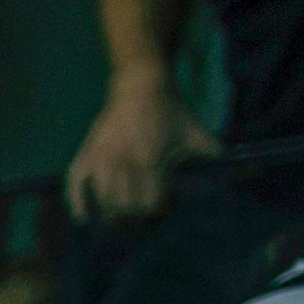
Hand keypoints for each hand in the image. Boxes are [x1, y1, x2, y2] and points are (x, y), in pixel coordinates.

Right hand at [65, 76, 216, 222]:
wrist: (142, 85)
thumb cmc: (170, 108)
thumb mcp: (195, 130)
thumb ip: (212, 151)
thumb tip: (227, 165)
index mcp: (151, 160)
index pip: (151, 204)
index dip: (157, 212)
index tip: (161, 211)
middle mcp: (124, 163)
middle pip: (126, 208)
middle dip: (135, 217)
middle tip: (140, 216)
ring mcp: (103, 159)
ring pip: (104, 201)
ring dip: (112, 214)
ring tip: (120, 217)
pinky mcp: (88, 153)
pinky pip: (75, 184)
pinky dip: (77, 203)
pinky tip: (84, 218)